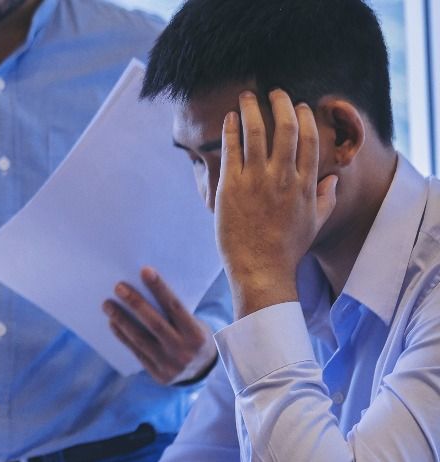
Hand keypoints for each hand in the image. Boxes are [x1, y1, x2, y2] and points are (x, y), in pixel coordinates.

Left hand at [103, 267, 216, 384]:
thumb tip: (146, 290)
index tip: (145, 271)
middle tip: (118, 287)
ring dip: (121, 320)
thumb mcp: (196, 325)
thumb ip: (176, 314)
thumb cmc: (195, 338)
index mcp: (196, 334)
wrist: (203, 372)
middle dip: (135, 303)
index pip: (175, 307)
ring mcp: (169, 364)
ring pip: (140, 339)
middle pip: (155, 323)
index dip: (159, 288)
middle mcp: (183, 350)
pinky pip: (136, 351)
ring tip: (107, 304)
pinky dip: (123, 336)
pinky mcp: (157, 373)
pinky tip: (112, 323)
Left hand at [216, 90, 338, 317]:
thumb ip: (325, 198)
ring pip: (257, 133)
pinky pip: (231, 150)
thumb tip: (333, 181)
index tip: (299, 105)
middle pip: (287, 128)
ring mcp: (256, 182)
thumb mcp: (315, 223)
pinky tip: (230, 118)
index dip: (305, 117)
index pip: (311, 139)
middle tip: (273, 92)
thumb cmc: (287, 249)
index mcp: (306, 184)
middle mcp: (283, 178)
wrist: (261, 269)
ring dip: (252, 109)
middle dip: (280, 104)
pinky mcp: (231, 188)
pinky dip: (231, 130)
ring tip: (246, 96)